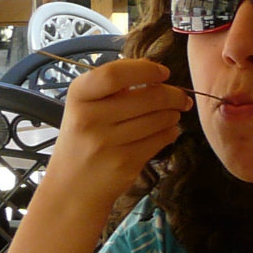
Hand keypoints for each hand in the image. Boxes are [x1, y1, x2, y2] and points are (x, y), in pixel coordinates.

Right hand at [44, 59, 192, 213]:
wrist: (72, 185)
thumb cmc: (84, 138)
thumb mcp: (86, 106)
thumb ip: (112, 85)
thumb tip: (151, 67)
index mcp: (79, 95)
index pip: (115, 74)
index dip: (146, 69)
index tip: (163, 72)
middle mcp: (89, 118)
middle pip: (148, 96)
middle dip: (173, 95)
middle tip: (181, 97)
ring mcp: (106, 142)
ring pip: (159, 118)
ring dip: (173, 114)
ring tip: (172, 114)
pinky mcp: (124, 162)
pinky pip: (161, 139)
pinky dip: (170, 132)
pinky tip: (167, 130)